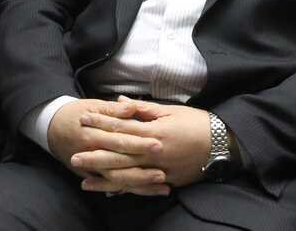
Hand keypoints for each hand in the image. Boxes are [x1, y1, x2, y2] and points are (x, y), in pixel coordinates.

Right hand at [48, 98, 166, 195]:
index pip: (120, 140)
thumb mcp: (93, 105)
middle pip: (119, 164)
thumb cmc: (76, 114)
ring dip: (138, 184)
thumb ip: (114, 109)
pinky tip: (144, 191)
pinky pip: (109, 185)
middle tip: (163, 173)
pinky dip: (126, 189)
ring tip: (160, 186)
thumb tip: (132, 106)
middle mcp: (91, 153)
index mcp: (93, 134)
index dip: (140, 144)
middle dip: (142, 170)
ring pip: (115, 180)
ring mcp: (89, 167)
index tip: (159, 145)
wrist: (51, 127)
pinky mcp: (89, 176)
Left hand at [78, 100, 214, 189]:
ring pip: (126, 175)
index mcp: (154, 131)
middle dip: (95, 155)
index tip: (83, 119)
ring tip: (84, 179)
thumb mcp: (171, 111)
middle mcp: (154, 152)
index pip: (122, 126)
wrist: (222, 144)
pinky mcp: (165, 180)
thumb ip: (144, 110)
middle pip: (119, 154)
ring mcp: (159, 169)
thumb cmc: (196, 123)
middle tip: (73, 156)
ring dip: (104, 177)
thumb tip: (122, 103)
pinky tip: (109, 191)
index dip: (101, 123)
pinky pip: (141, 188)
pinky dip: (124, 190)